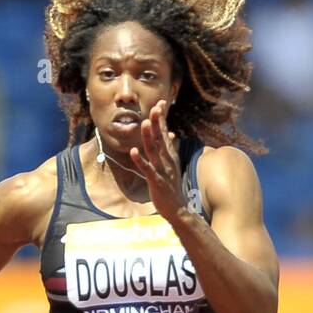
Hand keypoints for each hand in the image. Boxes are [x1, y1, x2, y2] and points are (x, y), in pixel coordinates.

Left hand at [129, 100, 186, 222]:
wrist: (178, 208)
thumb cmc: (172, 187)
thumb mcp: (172, 165)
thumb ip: (169, 149)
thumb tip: (169, 134)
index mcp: (170, 155)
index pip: (165, 133)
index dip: (162, 119)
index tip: (160, 103)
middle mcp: (167, 160)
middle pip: (160, 138)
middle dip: (157, 122)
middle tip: (154, 107)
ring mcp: (162, 170)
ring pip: (154, 150)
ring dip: (148, 137)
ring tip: (143, 123)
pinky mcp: (157, 181)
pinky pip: (148, 169)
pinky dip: (140, 160)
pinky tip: (133, 151)